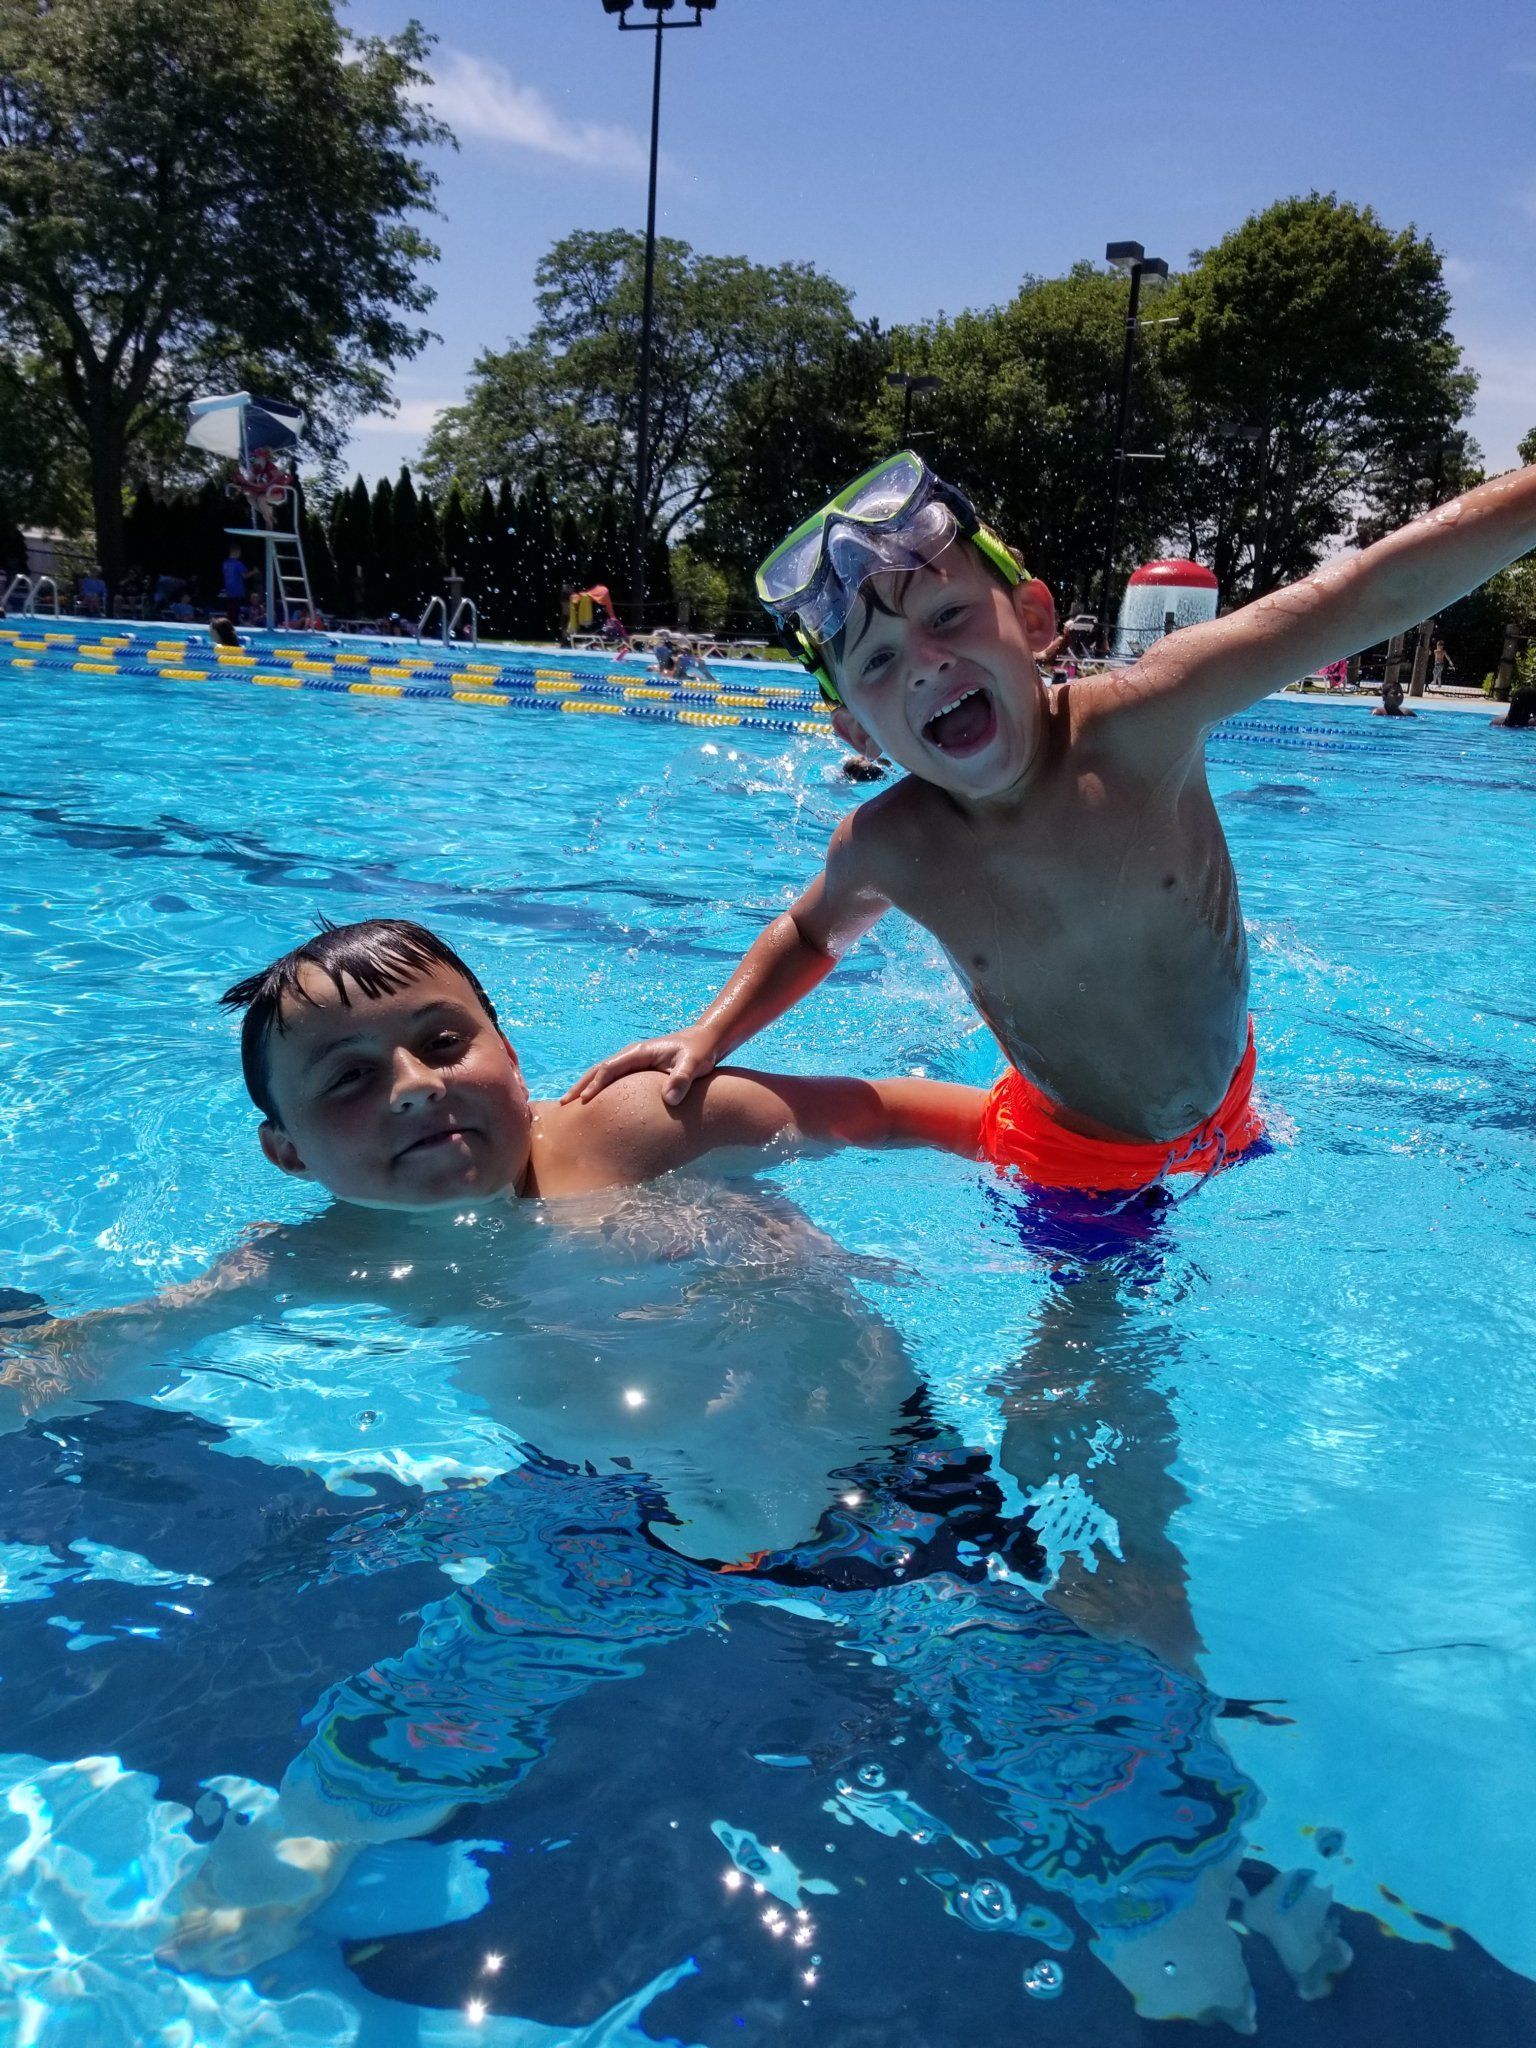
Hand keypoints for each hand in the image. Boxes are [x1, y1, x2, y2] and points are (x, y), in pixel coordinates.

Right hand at [562, 1028, 719, 1107]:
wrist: (706, 1041)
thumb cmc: (700, 1052)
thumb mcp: (694, 1064)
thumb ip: (682, 1079)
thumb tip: (669, 1099)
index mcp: (638, 1052)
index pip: (609, 1069)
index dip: (595, 1085)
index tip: (583, 1101)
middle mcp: (631, 1055)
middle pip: (598, 1070)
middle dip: (580, 1087)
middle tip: (562, 1104)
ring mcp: (632, 1061)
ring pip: (602, 1075)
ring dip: (585, 1088)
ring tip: (569, 1105)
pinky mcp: (636, 1069)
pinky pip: (612, 1079)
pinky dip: (597, 1089)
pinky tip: (591, 1102)